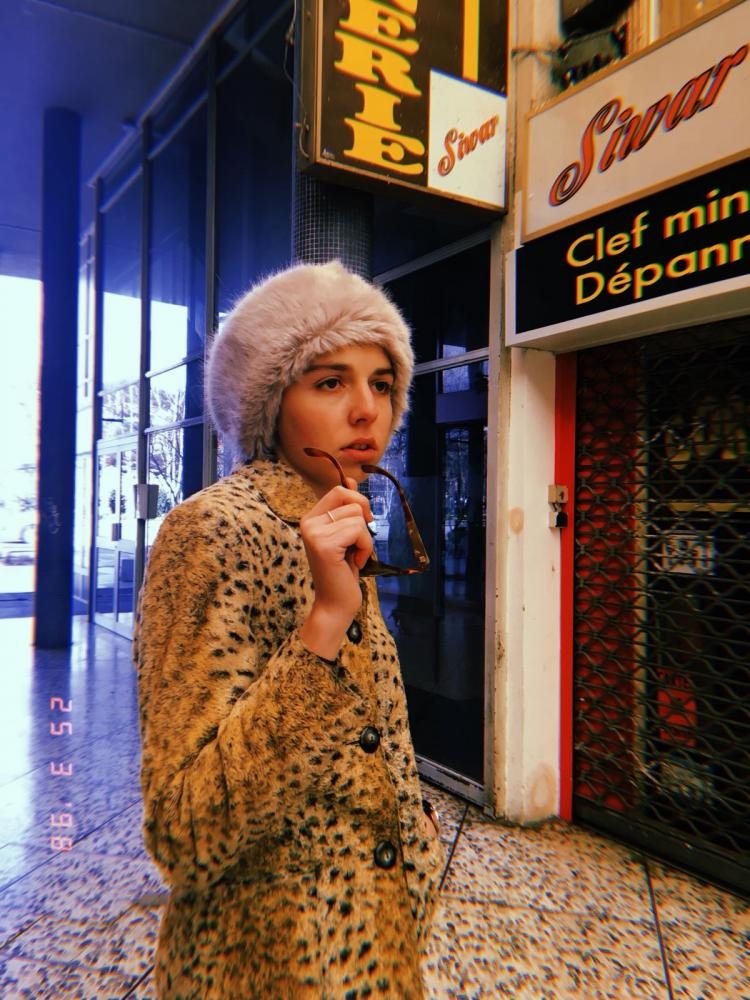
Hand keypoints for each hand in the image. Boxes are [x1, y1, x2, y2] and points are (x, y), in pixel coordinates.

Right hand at [298, 480, 373, 659]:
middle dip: (364, 517)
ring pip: (357, 516)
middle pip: (348, 496)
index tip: (361, 525)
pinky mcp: (324, 544)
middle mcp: (308, 522)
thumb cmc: (343, 572)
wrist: (335, 605)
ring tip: (354, 556)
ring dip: (366, 539)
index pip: (339, 490)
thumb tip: (350, 479)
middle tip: (360, 541)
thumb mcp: (347, 535)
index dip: (358, 503)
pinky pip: (359, 530)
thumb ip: (346, 508)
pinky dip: (366, 548)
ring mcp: (313, 532)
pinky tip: (355, 563)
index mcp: (311, 518)